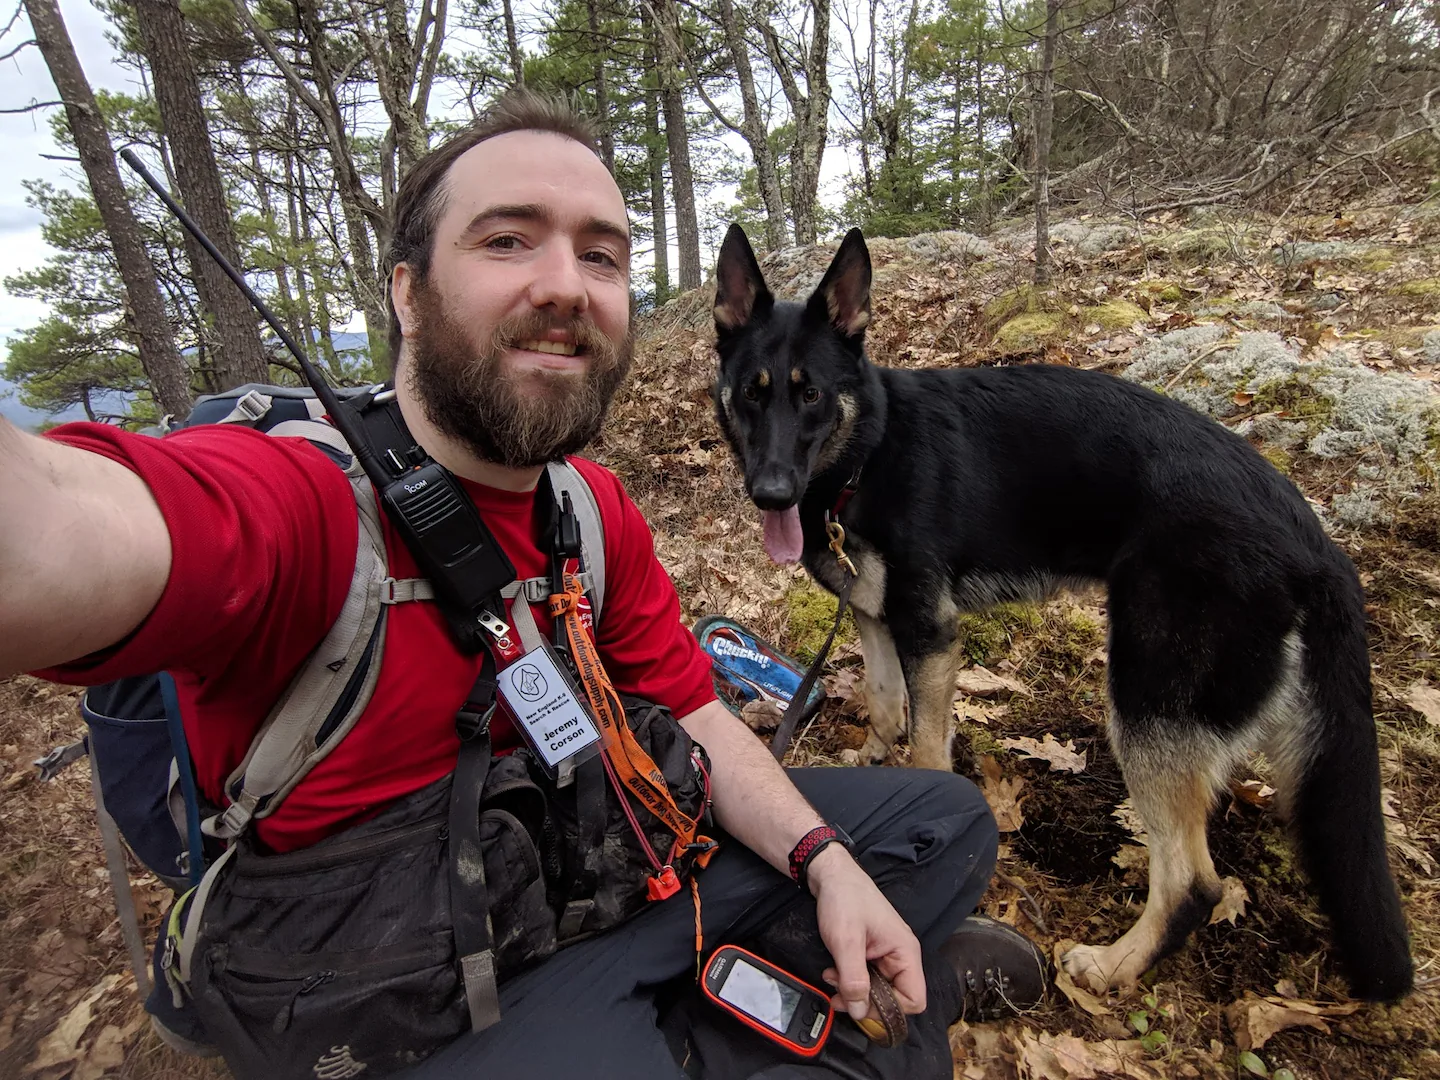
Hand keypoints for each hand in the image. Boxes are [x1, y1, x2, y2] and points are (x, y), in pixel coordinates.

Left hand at [807, 845, 925, 1021]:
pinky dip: (849, 981)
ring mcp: (886, 955)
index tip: (860, 1006)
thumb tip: (860, 1012)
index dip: (889, 1010)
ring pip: (878, 991)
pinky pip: (867, 979)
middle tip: (839, 994)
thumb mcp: (846, 941)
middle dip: (865, 1001)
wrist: (831, 876)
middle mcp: (901, 956)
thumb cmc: (844, 899)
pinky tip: (834, 971)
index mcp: (905, 952)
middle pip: (895, 999)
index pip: (914, 999)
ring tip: (832, 978)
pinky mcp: (872, 954)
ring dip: (854, 991)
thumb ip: (854, 979)